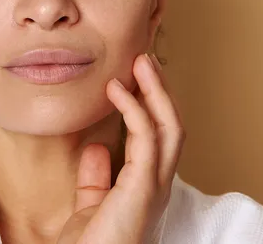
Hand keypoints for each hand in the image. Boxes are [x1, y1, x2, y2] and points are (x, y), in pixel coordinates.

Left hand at [57, 53, 185, 243]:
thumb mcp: (91, 204)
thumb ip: (96, 178)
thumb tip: (97, 148)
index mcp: (147, 185)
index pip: (157, 135)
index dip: (150, 103)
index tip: (135, 75)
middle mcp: (158, 183)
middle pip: (170, 125)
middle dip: (160, 90)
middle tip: (144, 58)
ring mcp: (154, 186)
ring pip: (168, 127)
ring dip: (156, 90)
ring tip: (141, 61)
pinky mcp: (143, 188)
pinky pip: (146, 139)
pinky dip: (134, 108)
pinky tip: (117, 89)